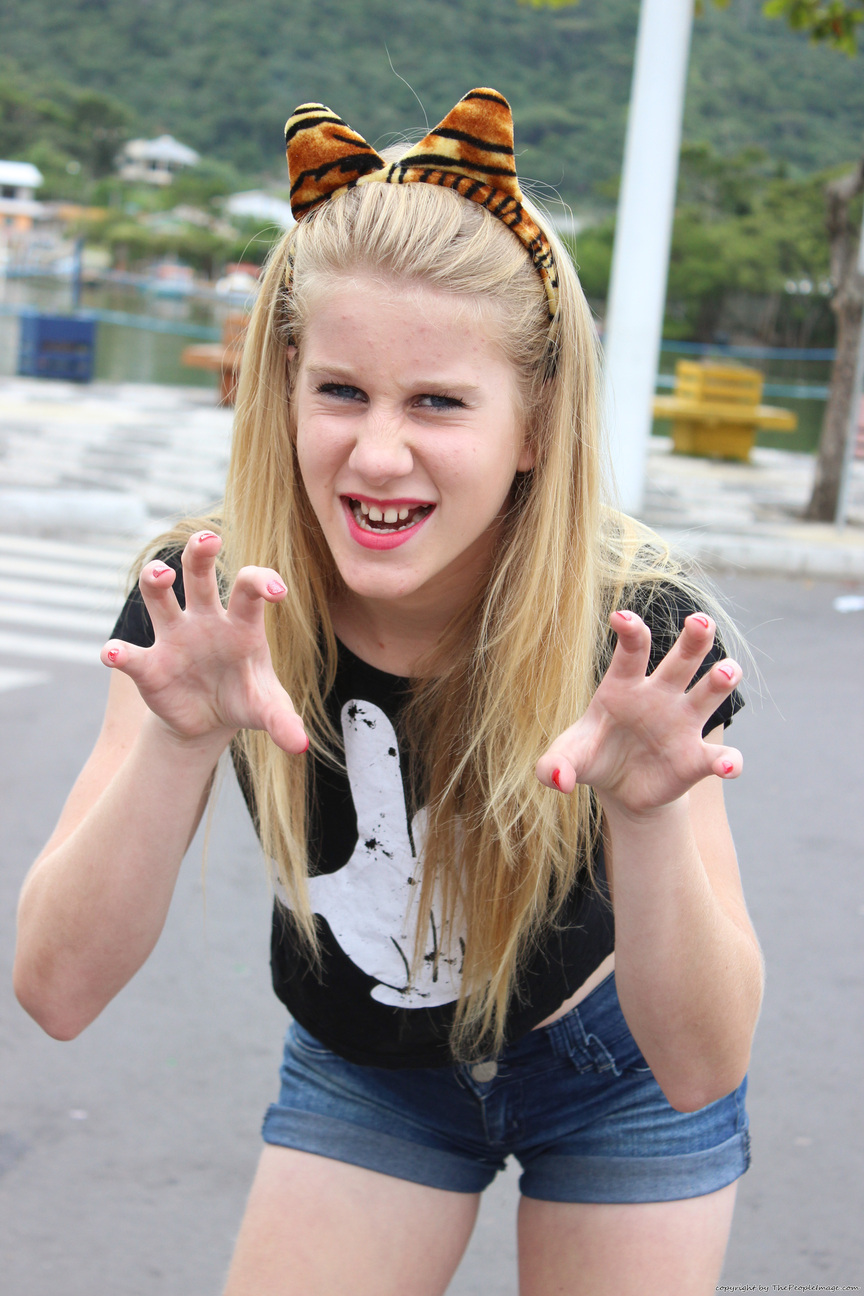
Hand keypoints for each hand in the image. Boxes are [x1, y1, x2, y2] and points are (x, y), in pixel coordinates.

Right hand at [100, 531, 306, 753]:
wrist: (210, 721)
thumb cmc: (245, 698)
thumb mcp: (267, 709)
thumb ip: (283, 720)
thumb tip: (300, 745)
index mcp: (240, 622)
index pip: (249, 588)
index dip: (262, 581)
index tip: (278, 591)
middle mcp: (204, 619)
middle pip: (199, 574)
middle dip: (200, 553)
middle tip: (209, 539)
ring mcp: (174, 636)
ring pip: (159, 596)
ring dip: (154, 580)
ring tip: (161, 575)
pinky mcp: (149, 664)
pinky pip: (130, 655)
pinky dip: (118, 653)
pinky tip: (114, 654)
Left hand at [535, 610, 741, 816]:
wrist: (620, 789)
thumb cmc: (593, 758)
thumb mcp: (569, 759)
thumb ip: (555, 764)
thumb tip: (555, 780)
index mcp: (624, 685)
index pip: (632, 650)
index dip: (631, 631)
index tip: (621, 617)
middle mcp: (659, 695)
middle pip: (682, 658)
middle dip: (694, 638)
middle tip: (700, 621)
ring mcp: (682, 723)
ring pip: (708, 692)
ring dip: (721, 679)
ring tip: (727, 671)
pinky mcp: (695, 758)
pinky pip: (716, 756)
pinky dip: (728, 761)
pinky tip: (729, 766)